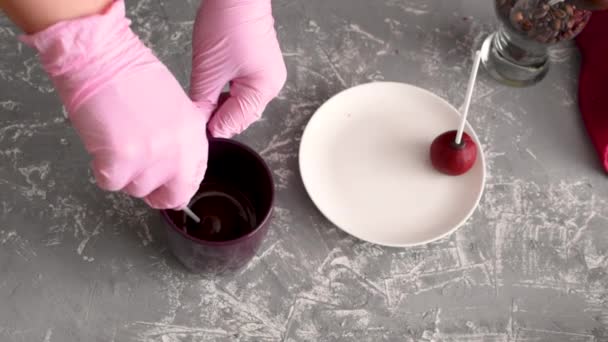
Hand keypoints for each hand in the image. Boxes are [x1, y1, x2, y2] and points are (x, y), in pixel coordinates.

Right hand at [21, 0, 208, 208]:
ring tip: (117, 141)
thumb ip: (179, 140)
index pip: (194, 178)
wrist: (101, 58)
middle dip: (155, 194)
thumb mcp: (175, 107)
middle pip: (172, 196)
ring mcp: (150, 157)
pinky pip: (110, 183)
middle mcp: (178, 149)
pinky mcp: (120, 161)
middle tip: (139, 177)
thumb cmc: (131, 76)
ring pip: (136, 189)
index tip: (167, 187)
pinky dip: (102, 169)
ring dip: (124, 173)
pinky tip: (102, 143)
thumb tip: (174, 169)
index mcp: (194, 134)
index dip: (178, 186)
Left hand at [190, 0, 286, 137]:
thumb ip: (203, 102)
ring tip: (202, 99)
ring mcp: (268, 78)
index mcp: (262, 90)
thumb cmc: (228, 23)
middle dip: (218, 117)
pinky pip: (244, 91)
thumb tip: (199, 123)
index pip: (234, 122)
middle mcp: (271, 87)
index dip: (212, 127)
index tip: (192, 128)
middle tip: (194, 114)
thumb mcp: (209, 70)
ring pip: (241, 104)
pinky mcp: (261, 68)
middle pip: (241, 116)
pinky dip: (228, 93)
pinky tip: (213, 88)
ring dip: (222, 105)